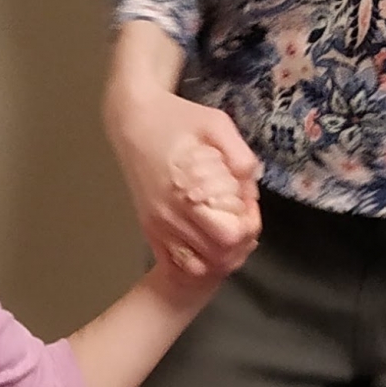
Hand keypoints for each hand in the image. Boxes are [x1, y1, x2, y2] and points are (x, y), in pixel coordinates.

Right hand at [109, 85, 260, 282]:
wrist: (132, 121)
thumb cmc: (177, 119)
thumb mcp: (216, 124)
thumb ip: (240, 155)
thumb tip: (252, 188)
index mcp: (186, 193)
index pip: (228, 237)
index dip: (248, 226)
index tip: (249, 207)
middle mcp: (168, 217)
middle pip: (217, 257)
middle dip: (239, 243)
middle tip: (242, 219)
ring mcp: (156, 226)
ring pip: (197, 267)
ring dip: (219, 256)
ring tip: (227, 232)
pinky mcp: (149, 229)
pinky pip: (175, 264)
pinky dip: (196, 261)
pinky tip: (207, 242)